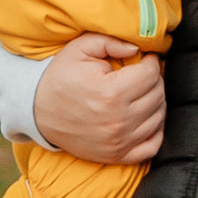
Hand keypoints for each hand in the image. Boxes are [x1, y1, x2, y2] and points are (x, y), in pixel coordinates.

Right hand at [32, 35, 167, 166]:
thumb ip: (110, 41)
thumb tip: (137, 48)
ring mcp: (119, 141)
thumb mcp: (79, 49)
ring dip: (155, 102)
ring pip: (159, 117)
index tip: (144, 59)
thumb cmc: (60, 78)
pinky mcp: (117, 156)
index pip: (151, 74)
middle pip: (158, 94)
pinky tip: (145, 116)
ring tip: (140, 92)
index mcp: (111, 92)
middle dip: (154, 80)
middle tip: (141, 74)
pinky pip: (153, 145)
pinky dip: (155, 130)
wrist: (38, 112)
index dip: (151, 62)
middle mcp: (118, 120)